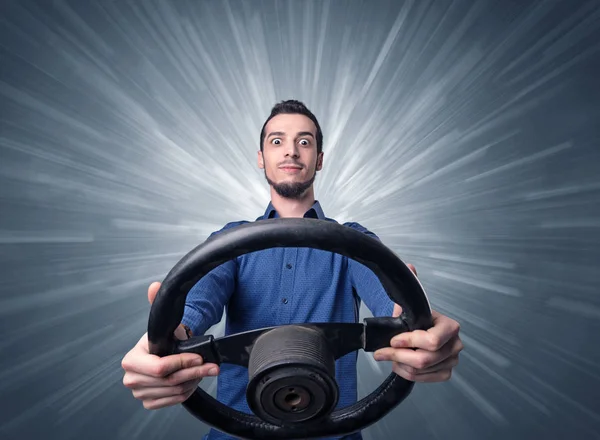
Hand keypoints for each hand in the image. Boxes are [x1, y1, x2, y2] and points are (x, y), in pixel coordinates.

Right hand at [121, 282, 219, 409]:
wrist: (166, 352)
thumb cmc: (165, 338)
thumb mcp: (163, 321)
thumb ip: (157, 302)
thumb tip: (154, 286)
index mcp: (131, 360)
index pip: (160, 368)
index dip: (182, 362)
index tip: (199, 356)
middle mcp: (131, 379)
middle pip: (170, 381)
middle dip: (194, 372)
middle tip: (211, 366)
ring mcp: (139, 393)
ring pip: (175, 392)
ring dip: (193, 381)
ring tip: (203, 370)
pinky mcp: (150, 402)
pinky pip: (174, 401)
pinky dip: (188, 391)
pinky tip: (193, 380)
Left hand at [374, 264, 462, 382]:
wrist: (419, 332)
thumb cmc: (416, 319)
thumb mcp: (411, 304)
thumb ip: (412, 285)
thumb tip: (409, 266)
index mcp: (450, 326)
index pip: (432, 341)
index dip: (409, 341)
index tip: (393, 339)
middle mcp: (455, 345)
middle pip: (424, 359)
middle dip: (398, 355)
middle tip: (382, 351)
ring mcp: (452, 361)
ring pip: (420, 370)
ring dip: (400, 364)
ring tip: (391, 355)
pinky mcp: (445, 373)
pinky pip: (422, 379)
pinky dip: (407, 372)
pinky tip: (400, 364)